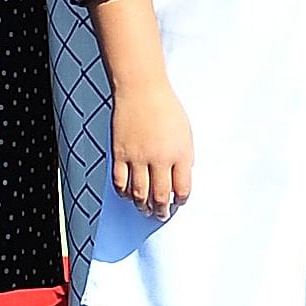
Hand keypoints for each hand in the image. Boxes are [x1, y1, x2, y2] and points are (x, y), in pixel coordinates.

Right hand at [113, 79, 194, 218]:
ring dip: (142, 206)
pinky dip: (124, 193)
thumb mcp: (185, 132)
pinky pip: (120, 182)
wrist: (141, 89)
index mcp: (181, 153)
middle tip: (161, 216)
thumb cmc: (166, 108)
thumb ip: (183, 157)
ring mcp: (138, 157)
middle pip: (160, 196)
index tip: (178, 203)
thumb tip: (178, 180)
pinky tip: (128, 194)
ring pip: (139, 194)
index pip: (183, 189)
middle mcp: (160, 158)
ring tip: (144, 209)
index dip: (180, 201)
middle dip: (161, 211)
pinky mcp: (120, 153)